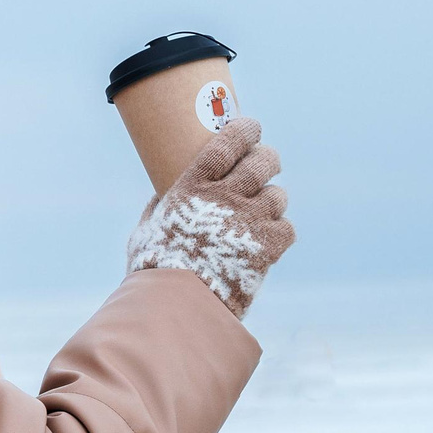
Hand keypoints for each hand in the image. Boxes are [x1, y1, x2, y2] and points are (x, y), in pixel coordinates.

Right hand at [125, 116, 292, 319]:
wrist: (178, 306)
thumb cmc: (154, 269)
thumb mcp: (145, 231)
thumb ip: (156, 210)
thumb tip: (158, 197)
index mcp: (193, 187)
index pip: (227, 144)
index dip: (243, 130)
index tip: (250, 126)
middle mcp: (224, 198)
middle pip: (262, 162)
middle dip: (267, 158)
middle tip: (265, 163)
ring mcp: (249, 221)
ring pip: (278, 196)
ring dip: (272, 201)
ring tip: (260, 212)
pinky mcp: (267, 247)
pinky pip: (286, 228)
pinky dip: (279, 233)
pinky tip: (266, 240)